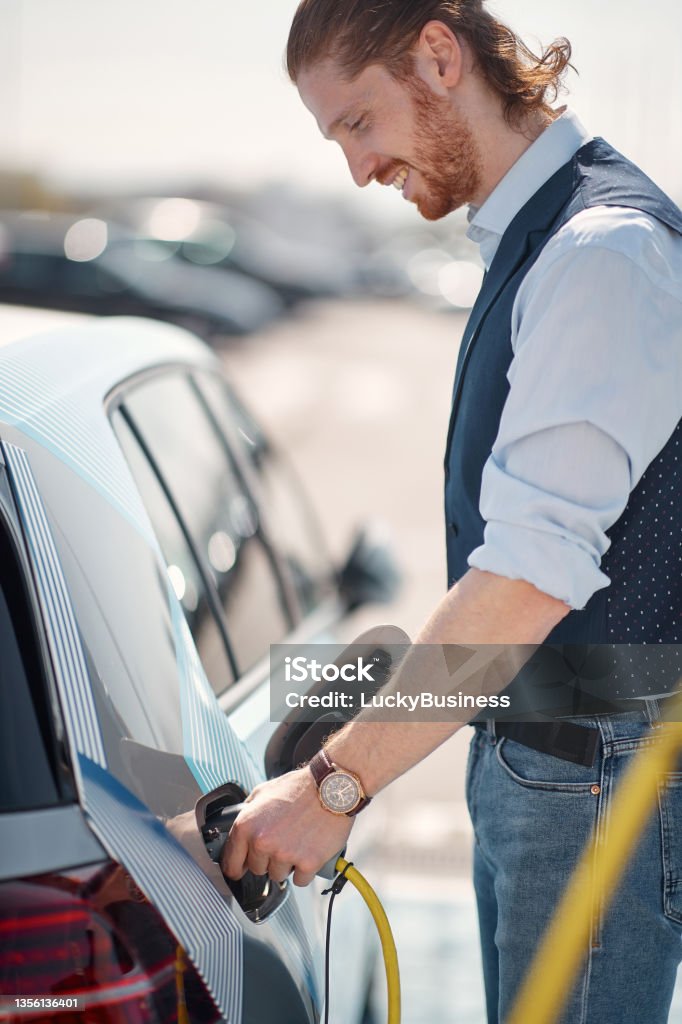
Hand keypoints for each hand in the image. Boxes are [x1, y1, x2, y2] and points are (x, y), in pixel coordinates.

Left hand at [221, 767, 353, 886]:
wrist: (331, 787)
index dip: (238, 866)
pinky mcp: (307, 863)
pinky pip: (300, 880)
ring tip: (297, 843)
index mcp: (246, 826)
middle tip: (282, 841)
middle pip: (257, 870)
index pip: (231, 864)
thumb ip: (248, 812)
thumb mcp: (263, 791)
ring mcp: (285, 855)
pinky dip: (304, 870)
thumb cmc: (299, 787)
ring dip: (286, 865)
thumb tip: (240, 831)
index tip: (243, 868)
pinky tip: (308, 852)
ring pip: (278, 876)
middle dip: (267, 859)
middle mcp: (262, 843)